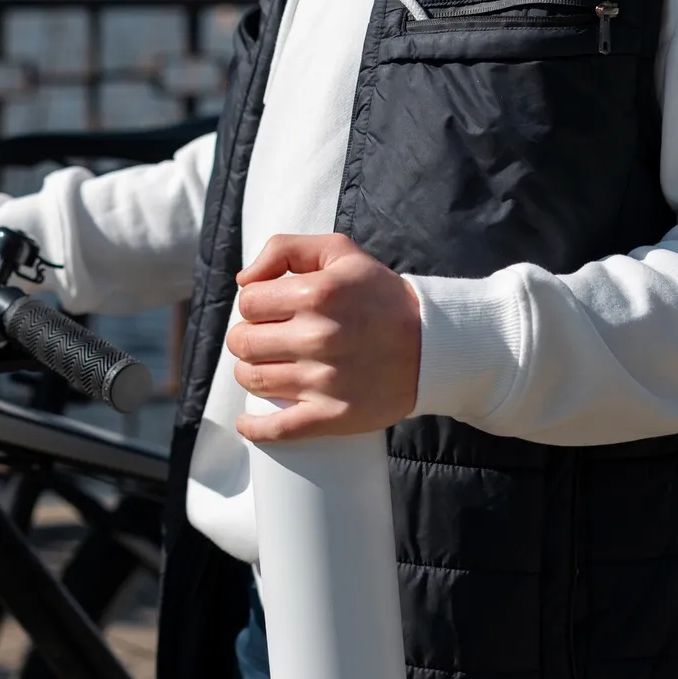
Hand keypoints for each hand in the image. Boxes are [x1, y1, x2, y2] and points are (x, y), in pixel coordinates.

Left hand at [227, 233, 420, 442]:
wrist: (434, 344)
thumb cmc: (381, 297)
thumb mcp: (341, 254)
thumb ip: (286, 249)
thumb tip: (243, 280)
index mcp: (318, 294)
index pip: (249, 302)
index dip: (253, 305)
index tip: (268, 311)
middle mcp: (319, 337)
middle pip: (243, 342)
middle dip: (246, 338)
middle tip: (264, 339)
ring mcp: (325, 380)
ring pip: (253, 380)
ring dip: (250, 373)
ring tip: (267, 366)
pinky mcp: (334, 415)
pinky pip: (278, 429)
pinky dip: (255, 428)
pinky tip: (247, 422)